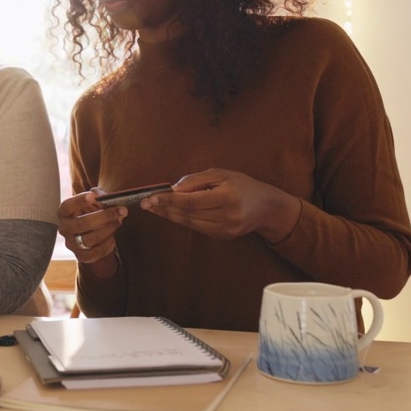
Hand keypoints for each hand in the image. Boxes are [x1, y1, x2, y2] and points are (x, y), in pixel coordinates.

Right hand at [56, 190, 126, 273]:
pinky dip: (108, 243)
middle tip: (121, 210)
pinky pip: (97, 251)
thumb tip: (105, 198)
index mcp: (64, 213)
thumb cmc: (91, 212)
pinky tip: (112, 236)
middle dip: (104, 216)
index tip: (92, 196)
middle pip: (82, 224)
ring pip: (91, 239)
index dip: (78, 201)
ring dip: (109, 229)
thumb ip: (98, 195)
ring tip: (118, 221)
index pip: (67, 206)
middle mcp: (65, 229)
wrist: (92, 233)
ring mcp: (72, 244)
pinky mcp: (81, 256)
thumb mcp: (94, 200)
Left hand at [139, 168, 301, 242]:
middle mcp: (226, 216)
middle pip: (188, 214)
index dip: (169, 200)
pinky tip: (170, 214)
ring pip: (190, 223)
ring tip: (153, 208)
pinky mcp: (223, 237)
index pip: (191, 200)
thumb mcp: (221, 174)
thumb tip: (173, 189)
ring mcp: (225, 230)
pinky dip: (182, 220)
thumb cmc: (243, 185)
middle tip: (144, 203)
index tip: (151, 197)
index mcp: (227, 197)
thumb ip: (196, 180)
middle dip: (164, 208)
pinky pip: (197, 227)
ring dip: (169, 216)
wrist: (266, 207)